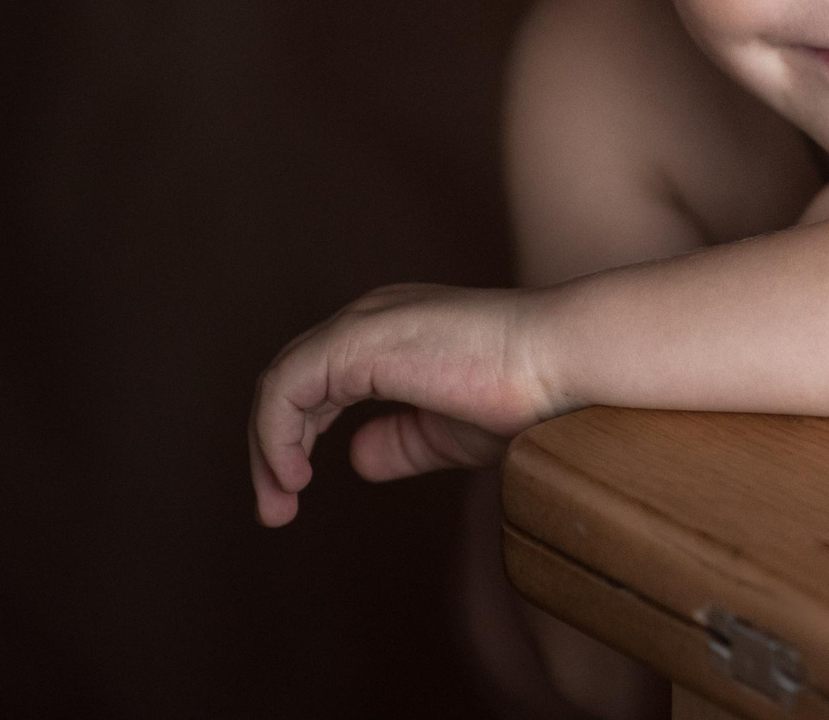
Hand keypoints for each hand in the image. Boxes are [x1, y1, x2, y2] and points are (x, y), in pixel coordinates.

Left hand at [247, 282, 562, 526]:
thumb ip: (400, 441)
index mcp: (392, 331)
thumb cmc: (527, 393)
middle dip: (271, 451)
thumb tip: (354, 458)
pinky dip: (277, 436)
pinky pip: (286, 389)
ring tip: (279, 505)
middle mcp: (370, 318)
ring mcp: (361, 324)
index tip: (295, 493)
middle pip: (290, 384)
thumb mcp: (448, 431)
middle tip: (275, 510)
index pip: (316, 382)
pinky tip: (296, 477)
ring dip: (267, 451)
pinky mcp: (356, 340)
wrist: (561, 361)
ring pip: (279, 386)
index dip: (295, 439)